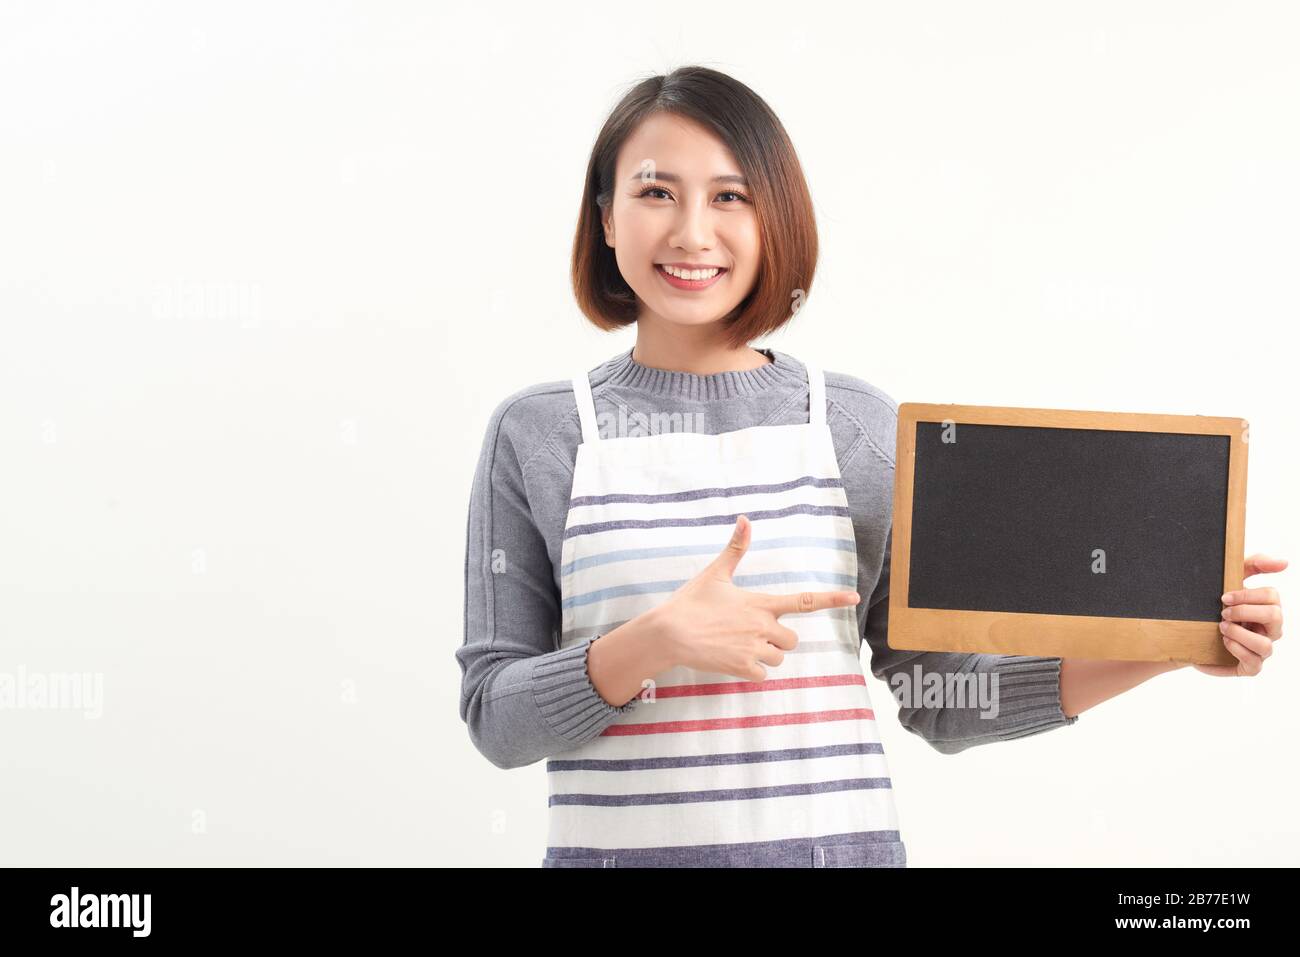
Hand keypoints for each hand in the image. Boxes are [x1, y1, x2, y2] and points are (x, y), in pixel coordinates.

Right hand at [649, 514, 860, 681]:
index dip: (831, 599)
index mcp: (760, 603)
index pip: (804, 601)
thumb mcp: (715, 573)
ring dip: (765, 655)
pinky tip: (734, 660)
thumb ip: (735, 549)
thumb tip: (745, 518)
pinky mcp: (742, 668)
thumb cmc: (690, 602)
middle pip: (792, 639)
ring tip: (738, 645)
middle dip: (778, 639)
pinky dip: (753, 671)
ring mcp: (753, 648)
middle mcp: (762, 626)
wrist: (669, 632)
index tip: (854, 598)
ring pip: (778, 658)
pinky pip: (763, 675)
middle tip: (752, 633)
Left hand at [1194, 554, 1286, 676]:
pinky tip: (1224, 642)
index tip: (1224, 597)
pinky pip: (1254, 662)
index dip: (1248, 595)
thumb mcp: (1230, 581)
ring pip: (1266, 644)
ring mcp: (1261, 650)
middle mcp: (1269, 630)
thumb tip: (1284, 562)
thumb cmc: (1215, 607)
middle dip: (1245, 611)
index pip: (1272, 596)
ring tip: (1222, 628)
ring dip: (1240, 633)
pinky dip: (1237, 649)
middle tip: (1222, 612)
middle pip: (1275, 616)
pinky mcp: (1250, 667)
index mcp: (1267, 608)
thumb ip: (1254, 565)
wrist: (1189, 636)